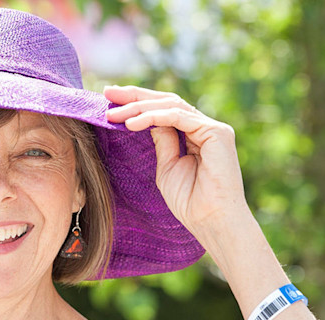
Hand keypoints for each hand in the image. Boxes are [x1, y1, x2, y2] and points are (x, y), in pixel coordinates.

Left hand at [104, 85, 249, 240]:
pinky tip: (131, 124)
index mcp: (193, 134)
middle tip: (107, 92)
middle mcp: (204, 127)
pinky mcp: (216, 132)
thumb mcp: (167, 167)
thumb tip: (147, 120)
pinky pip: (178, 117)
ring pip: (170, 105)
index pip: (162, 109)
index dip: (137, 103)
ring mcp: (212, 128)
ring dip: (138, 107)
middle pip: (165, 101)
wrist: (211, 221)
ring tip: (113, 114)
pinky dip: (153, 117)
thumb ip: (161, 142)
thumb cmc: (190, 201)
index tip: (109, 99)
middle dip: (134, 96)